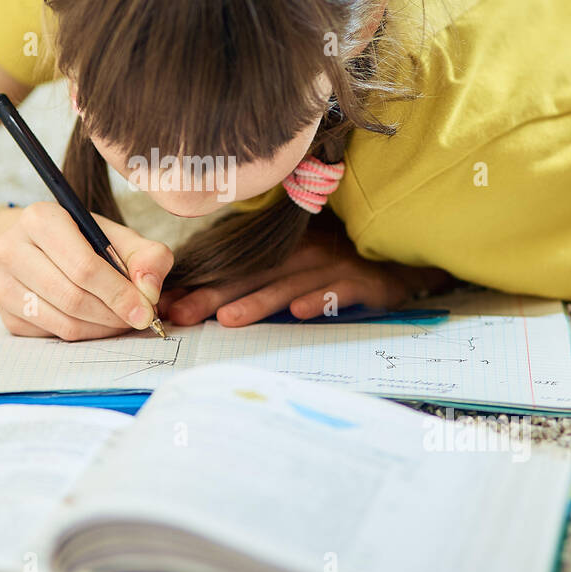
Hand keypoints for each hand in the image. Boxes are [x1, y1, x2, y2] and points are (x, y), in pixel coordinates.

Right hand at [0, 202, 172, 339]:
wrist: (32, 246)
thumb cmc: (79, 239)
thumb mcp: (115, 235)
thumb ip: (145, 255)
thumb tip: (149, 291)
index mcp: (40, 218)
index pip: (83, 266)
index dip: (119, 293)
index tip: (146, 310)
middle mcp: (10, 249)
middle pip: (73, 298)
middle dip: (114, 314)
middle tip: (138, 318)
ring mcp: (1, 283)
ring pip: (64, 323)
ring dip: (101, 328)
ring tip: (120, 319)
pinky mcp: (4, 314)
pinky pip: (53, 336)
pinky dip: (83, 334)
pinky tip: (95, 322)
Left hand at [162, 227, 444, 327]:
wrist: (402, 262)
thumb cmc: (343, 267)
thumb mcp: (299, 271)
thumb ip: (261, 285)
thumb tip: (211, 308)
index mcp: (282, 252)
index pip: (234, 269)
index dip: (202, 286)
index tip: (168, 305)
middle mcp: (303, 255)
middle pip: (252, 276)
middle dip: (214, 296)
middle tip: (181, 315)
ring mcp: (332, 265)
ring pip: (289, 284)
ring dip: (259, 301)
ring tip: (229, 319)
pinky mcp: (362, 280)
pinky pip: (338, 290)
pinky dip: (320, 299)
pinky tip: (301, 313)